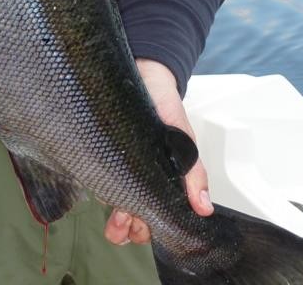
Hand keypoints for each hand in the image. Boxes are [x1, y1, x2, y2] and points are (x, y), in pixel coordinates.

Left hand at [104, 59, 213, 245]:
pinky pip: (99, 177)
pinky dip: (99, 190)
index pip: (157, 211)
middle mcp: (141, 172)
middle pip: (135, 212)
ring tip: (112, 225)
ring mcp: (121, 163)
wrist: (144, 72)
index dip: (150, 226)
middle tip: (123, 229)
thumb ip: (193, 172)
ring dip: (115, 218)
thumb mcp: (182, 139)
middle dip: (130, 227)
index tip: (143, 230)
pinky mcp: (103, 151)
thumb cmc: (165, 104)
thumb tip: (204, 207)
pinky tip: (98, 193)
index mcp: (164, 174)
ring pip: (117, 201)